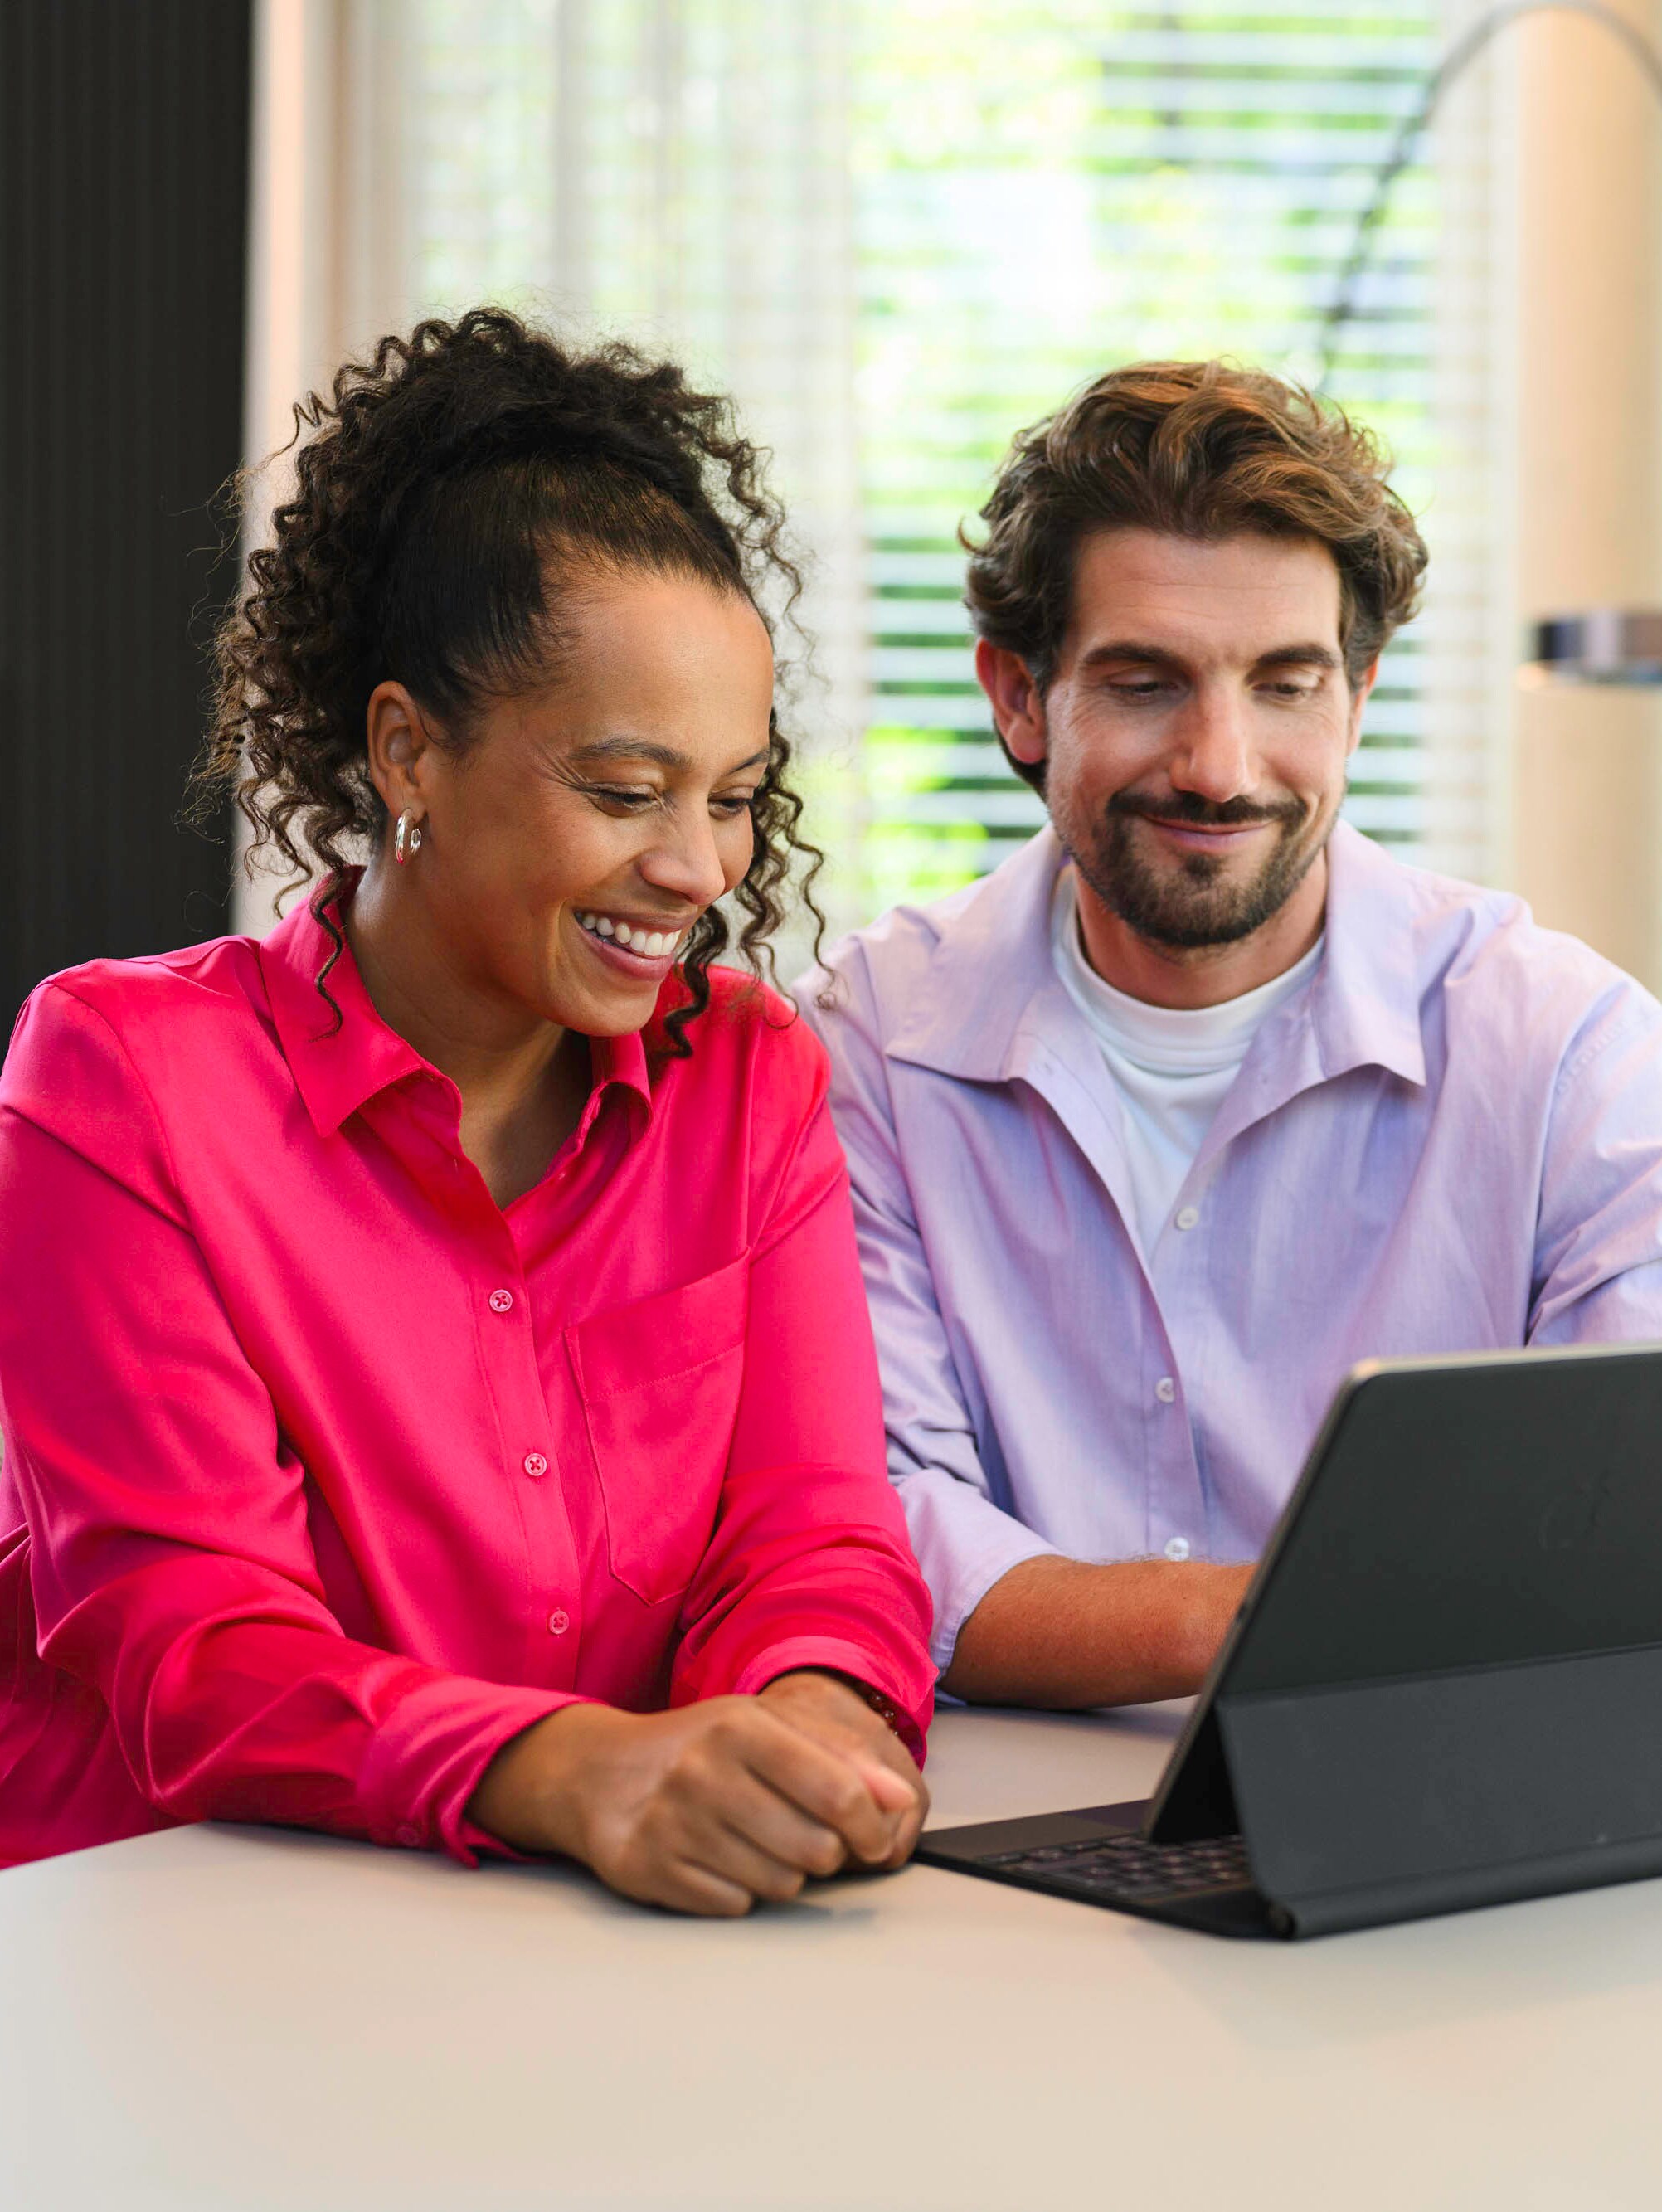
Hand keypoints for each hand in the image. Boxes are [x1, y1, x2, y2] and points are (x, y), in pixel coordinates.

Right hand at [466, 1695, 918, 1916]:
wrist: (599, 1774)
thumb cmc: (698, 1749)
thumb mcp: (764, 1729)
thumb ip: (838, 1759)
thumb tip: (900, 1800)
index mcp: (740, 1727)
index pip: (838, 1792)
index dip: (871, 1827)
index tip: (874, 1841)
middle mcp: (704, 1772)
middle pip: (816, 1849)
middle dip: (824, 1853)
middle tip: (804, 1837)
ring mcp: (673, 1823)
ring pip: (780, 1886)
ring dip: (783, 1874)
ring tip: (755, 1842)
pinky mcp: (650, 1871)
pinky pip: (735, 1905)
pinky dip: (738, 1891)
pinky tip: (718, 1860)